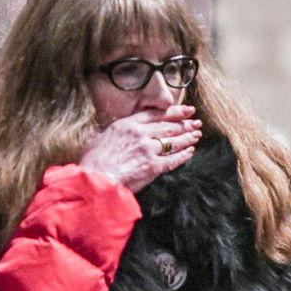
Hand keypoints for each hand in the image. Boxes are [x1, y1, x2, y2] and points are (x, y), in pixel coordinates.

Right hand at [78, 105, 202, 192]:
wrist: (94, 180)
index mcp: (127, 124)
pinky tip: (190, 152)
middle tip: (196, 123)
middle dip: (186, 124)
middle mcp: (140, 134)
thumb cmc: (93, 161)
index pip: (157, 114)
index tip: (187, 110)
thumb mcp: (104, 136)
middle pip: (169, 127)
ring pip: (174, 141)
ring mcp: (148, 150)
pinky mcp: (153, 166)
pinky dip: (183, 155)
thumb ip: (121, 130)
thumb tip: (130, 129)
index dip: (175, 112)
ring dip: (188, 138)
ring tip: (196, 135)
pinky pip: (173, 159)